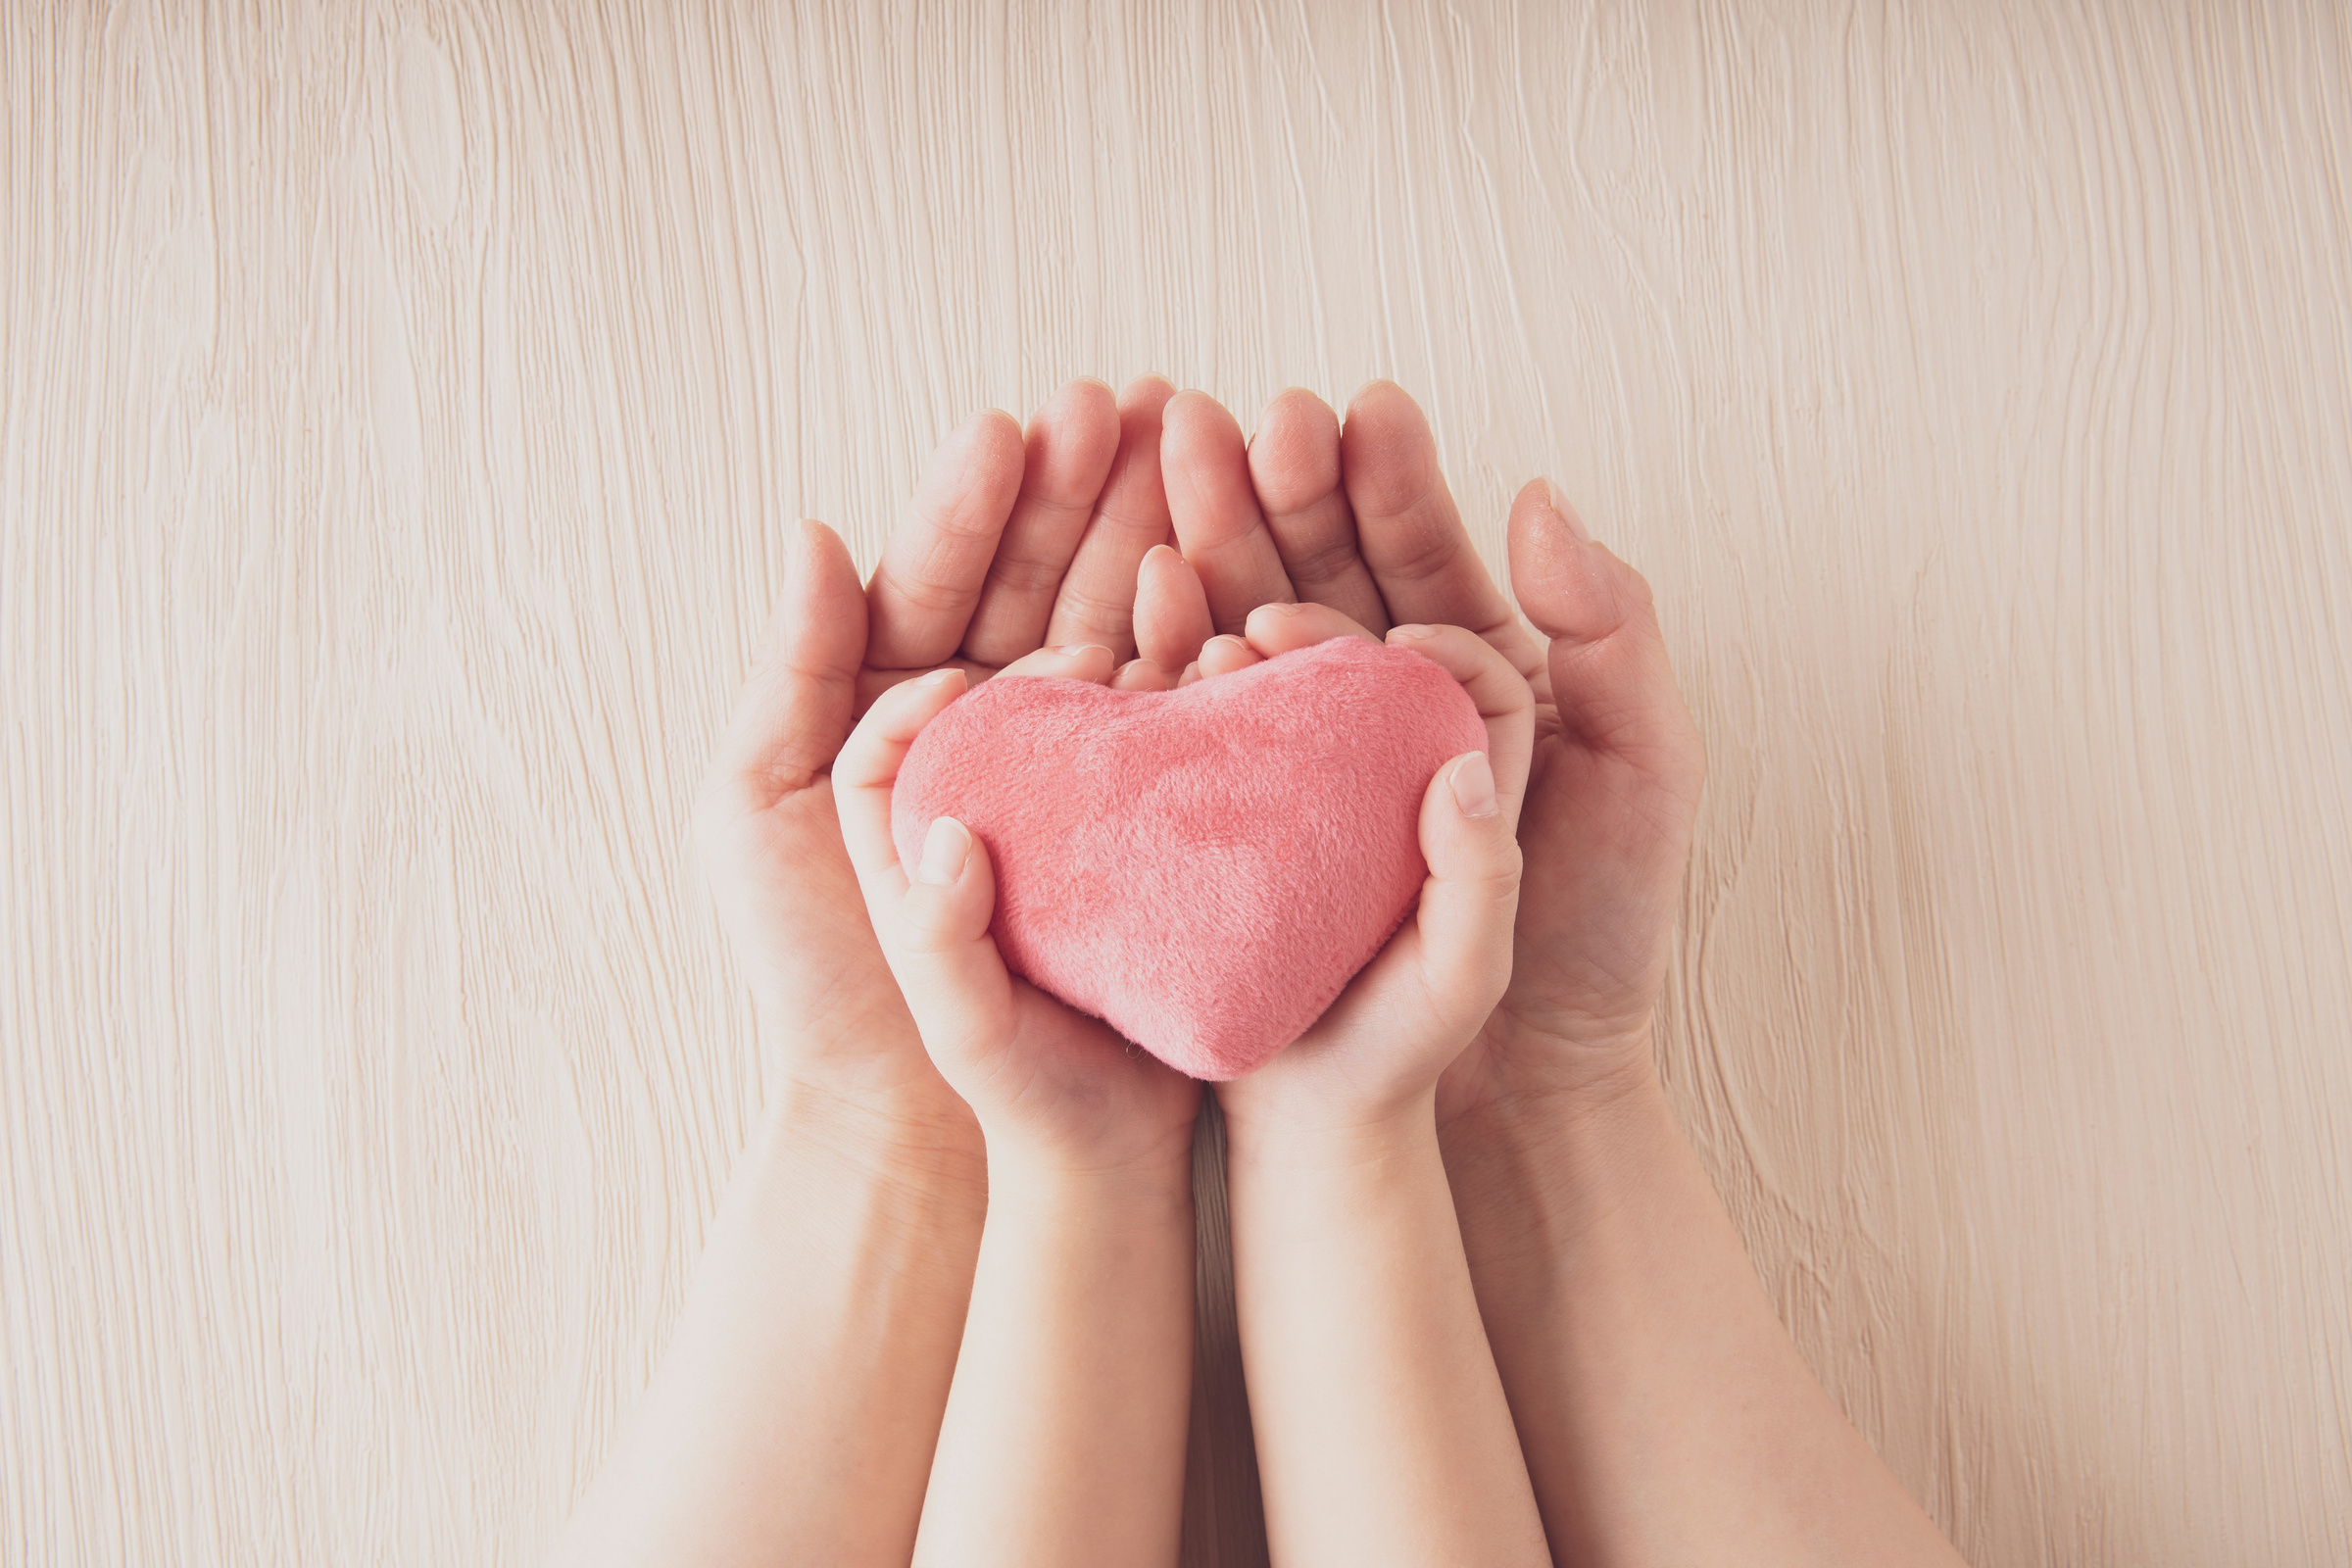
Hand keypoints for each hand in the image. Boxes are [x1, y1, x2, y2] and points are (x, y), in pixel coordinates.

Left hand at [691, 376, 1181, 1143]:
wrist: (933, 1126)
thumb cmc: (825, 984)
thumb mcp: (757, 818)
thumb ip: (787, 676)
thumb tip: (815, 532)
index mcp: (889, 705)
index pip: (938, 578)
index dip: (978, 502)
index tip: (1021, 424)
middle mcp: (985, 725)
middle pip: (1039, 582)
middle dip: (1089, 487)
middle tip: (1146, 397)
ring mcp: (1069, 770)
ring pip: (1115, 630)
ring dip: (1157, 533)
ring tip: (1204, 444)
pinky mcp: (1138, 822)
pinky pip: (1169, 723)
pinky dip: (1195, 647)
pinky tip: (1224, 580)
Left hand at [831, 650, 1203, 1174]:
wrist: (1119, 1154)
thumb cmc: (1020, 1100)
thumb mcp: (960, 1030)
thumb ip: (936, 940)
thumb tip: (949, 832)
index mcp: (915, 864)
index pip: (885, 758)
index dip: (911, 706)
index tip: (962, 679)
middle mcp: (990, 837)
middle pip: (989, 718)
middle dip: (1027, 659)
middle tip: (1088, 644)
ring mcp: (1066, 845)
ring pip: (1076, 730)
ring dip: (1113, 675)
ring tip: (1160, 648)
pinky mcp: (1138, 855)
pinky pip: (1149, 769)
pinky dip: (1176, 724)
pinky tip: (1213, 693)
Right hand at [1136, 383, 1704, 1124]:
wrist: (1501, 1092)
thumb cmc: (1590, 943)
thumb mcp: (1646, 778)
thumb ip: (1615, 639)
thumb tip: (1539, 501)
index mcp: (1479, 680)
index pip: (1424, 559)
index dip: (1388, 484)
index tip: (1355, 411)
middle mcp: (1384, 708)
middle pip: (1326, 570)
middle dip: (1280, 486)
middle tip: (1237, 413)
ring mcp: (1309, 764)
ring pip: (1252, 624)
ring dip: (1214, 537)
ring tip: (1175, 459)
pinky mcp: (1246, 823)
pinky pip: (1205, 722)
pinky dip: (1176, 646)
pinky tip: (1152, 585)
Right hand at [1205, 608, 1534, 1137]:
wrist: (1309, 1131)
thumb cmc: (1409, 1058)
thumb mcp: (1474, 976)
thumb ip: (1482, 876)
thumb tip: (1459, 766)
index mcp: (1464, 784)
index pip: (1464, 674)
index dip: (1434, 637)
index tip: (1386, 641)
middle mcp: (1381, 771)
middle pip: (1355, 644)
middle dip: (1310, 575)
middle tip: (1262, 583)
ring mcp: (1300, 791)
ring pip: (1272, 674)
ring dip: (1230, 617)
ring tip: (1190, 619)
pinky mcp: (1229, 818)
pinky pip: (1203, 733)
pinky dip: (1173, 688)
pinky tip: (1139, 666)